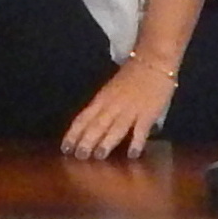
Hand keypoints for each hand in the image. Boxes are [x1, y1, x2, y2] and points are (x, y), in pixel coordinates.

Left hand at [60, 56, 179, 160]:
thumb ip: (101, 108)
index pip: (83, 118)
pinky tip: (132, 154)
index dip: (73, 134)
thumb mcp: (109, 90)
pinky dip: (136, 142)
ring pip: (116, 127)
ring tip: (99, 156)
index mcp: (102, 99)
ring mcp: (131, 109)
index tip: (65, 148)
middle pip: (97, 124)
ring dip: (107, 142)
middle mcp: (113, 105)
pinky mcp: (148, 113)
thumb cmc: (130, 76)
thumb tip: (90, 128)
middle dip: (87, 141)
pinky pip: (141, 129)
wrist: (152, 61)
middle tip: (79, 157)